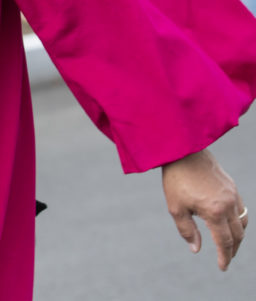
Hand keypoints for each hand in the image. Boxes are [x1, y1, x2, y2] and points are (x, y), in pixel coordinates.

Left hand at [161, 149, 246, 269]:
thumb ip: (187, 230)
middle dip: (233, 249)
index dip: (225, 257)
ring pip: (243, 222)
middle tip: (227, 258)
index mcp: (214, 212)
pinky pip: (241, 209)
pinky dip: (239, 221)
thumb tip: (196, 249)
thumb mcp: (175, 207)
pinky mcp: (232, 187)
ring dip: (239, 236)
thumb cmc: (176, 179)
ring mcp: (233, 195)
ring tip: (230, 244)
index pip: (225, 242)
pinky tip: (230, 224)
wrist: (183, 151)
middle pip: (237, 235)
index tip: (222, 267)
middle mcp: (228, 205)